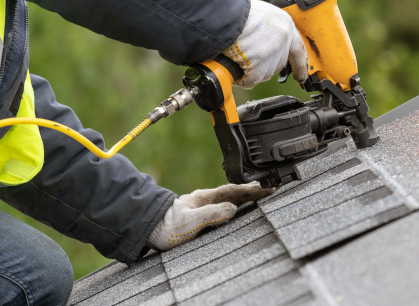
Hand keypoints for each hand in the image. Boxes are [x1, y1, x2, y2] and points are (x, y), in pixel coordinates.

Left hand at [146, 181, 273, 250]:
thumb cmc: (166, 228)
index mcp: (205, 198)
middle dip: (253, 190)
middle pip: (234, 192)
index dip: (252, 190)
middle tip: (271, 188)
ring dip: (246, 197)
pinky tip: (239, 207)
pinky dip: (236, 204)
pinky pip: (223, 206)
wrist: (147, 230)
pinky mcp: (200, 215)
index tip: (268, 188)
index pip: (234, 191)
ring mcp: (202, 206)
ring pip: (230, 198)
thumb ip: (211, 214)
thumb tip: (233, 209)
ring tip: (260, 195)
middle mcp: (205, 200)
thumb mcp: (190, 222)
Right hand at [223, 0, 307, 88]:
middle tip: (248, 57)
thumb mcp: (261, 14)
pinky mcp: (259, 66)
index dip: (300, 64)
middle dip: (264, 64)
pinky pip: (251, 80)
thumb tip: (265, 42)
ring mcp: (272, 54)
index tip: (301, 76)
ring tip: (236, 55)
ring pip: (264, 73)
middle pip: (278, 64)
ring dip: (250, 70)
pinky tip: (234, 65)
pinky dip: (242, 77)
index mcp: (285, 24)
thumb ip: (269, 29)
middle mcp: (283, 40)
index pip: (298, 50)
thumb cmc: (236, 10)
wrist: (224, 13)